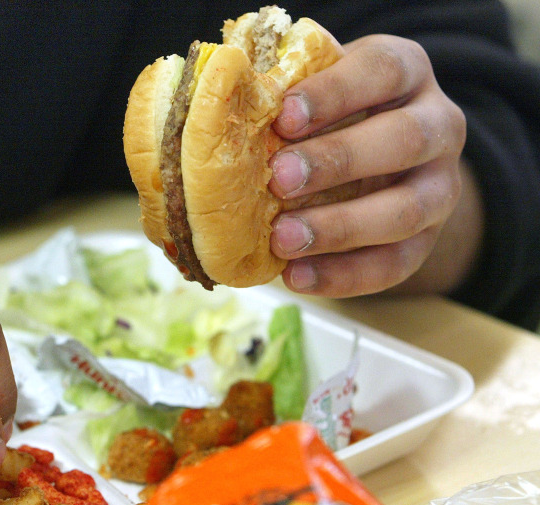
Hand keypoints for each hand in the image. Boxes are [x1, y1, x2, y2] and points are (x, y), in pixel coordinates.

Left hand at [268, 34, 471, 296]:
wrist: (374, 158)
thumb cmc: (328, 113)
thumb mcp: (314, 89)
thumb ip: (287, 96)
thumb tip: (222, 110)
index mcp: (407, 71)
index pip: (383, 70)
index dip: (335, 93)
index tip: (284, 116)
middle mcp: (439, 124)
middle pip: (404, 140)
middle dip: (338, 161)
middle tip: (278, 179)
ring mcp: (441, 185)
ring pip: (406, 210)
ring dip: (340, 228)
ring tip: (282, 239)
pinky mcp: (428, 239)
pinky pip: (396, 264)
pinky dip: (344, 275)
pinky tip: (296, 276)